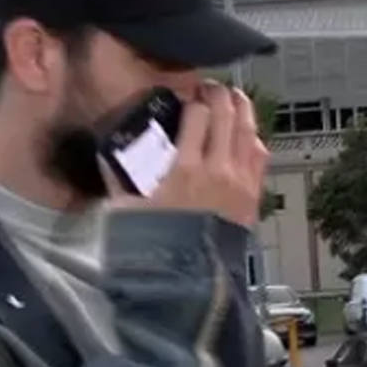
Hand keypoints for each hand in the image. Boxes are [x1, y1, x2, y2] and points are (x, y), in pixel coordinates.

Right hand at [105, 82, 267, 227]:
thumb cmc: (155, 243)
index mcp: (184, 167)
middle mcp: (217, 168)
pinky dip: (254, 138)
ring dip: (241, 109)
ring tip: (234, 98)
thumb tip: (106, 154)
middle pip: (226, 114)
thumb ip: (117, 178)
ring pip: (248, 130)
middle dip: (218, 94)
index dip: (193, 99)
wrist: (188, 278)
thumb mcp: (127, 210)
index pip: (197, 115)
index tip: (188, 95)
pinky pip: (260, 156)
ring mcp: (239, 181)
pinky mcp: (253, 196)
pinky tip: (248, 133)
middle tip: (210, 88)